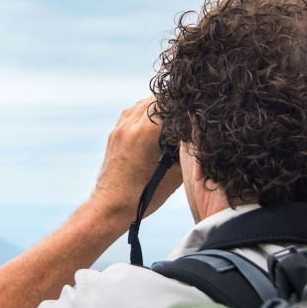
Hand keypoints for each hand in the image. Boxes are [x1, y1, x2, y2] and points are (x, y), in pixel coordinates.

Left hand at [88, 96, 182, 223]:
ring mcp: (119, 129)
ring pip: (141, 105)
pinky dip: (143, 115)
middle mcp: (130, 126)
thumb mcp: (174, 175)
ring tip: (171, 118)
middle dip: (171, 104)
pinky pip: (130, 115)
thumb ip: (186, 152)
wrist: (110, 207)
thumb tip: (196, 136)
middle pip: (154, 100)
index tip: (193, 110)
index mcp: (145, 132)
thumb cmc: (142, 196)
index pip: (168, 102)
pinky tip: (153, 127)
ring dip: (156, 107)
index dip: (183, 105)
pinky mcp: (114, 136)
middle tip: (184, 113)